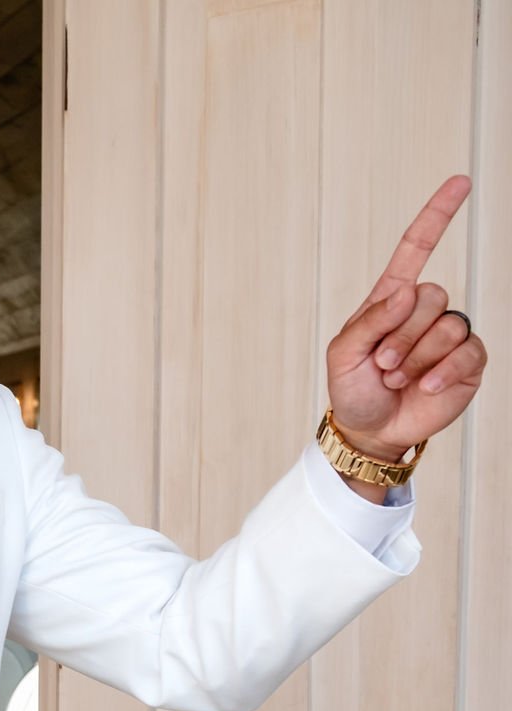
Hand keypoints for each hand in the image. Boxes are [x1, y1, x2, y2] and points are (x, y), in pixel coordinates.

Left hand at [327, 175, 487, 470]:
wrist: (370, 429)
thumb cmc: (352, 388)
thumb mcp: (343, 354)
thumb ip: (369, 320)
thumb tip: (406, 292)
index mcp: (391, 299)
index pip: (416, 249)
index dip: (438, 215)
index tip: (459, 182)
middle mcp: (424, 311)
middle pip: (430, 296)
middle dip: (402, 335)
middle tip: (383, 365)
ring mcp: (448, 334)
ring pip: (447, 326)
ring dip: (416, 358)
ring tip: (397, 378)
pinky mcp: (467, 361)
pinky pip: (465, 352)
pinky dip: (440, 372)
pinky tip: (424, 387)